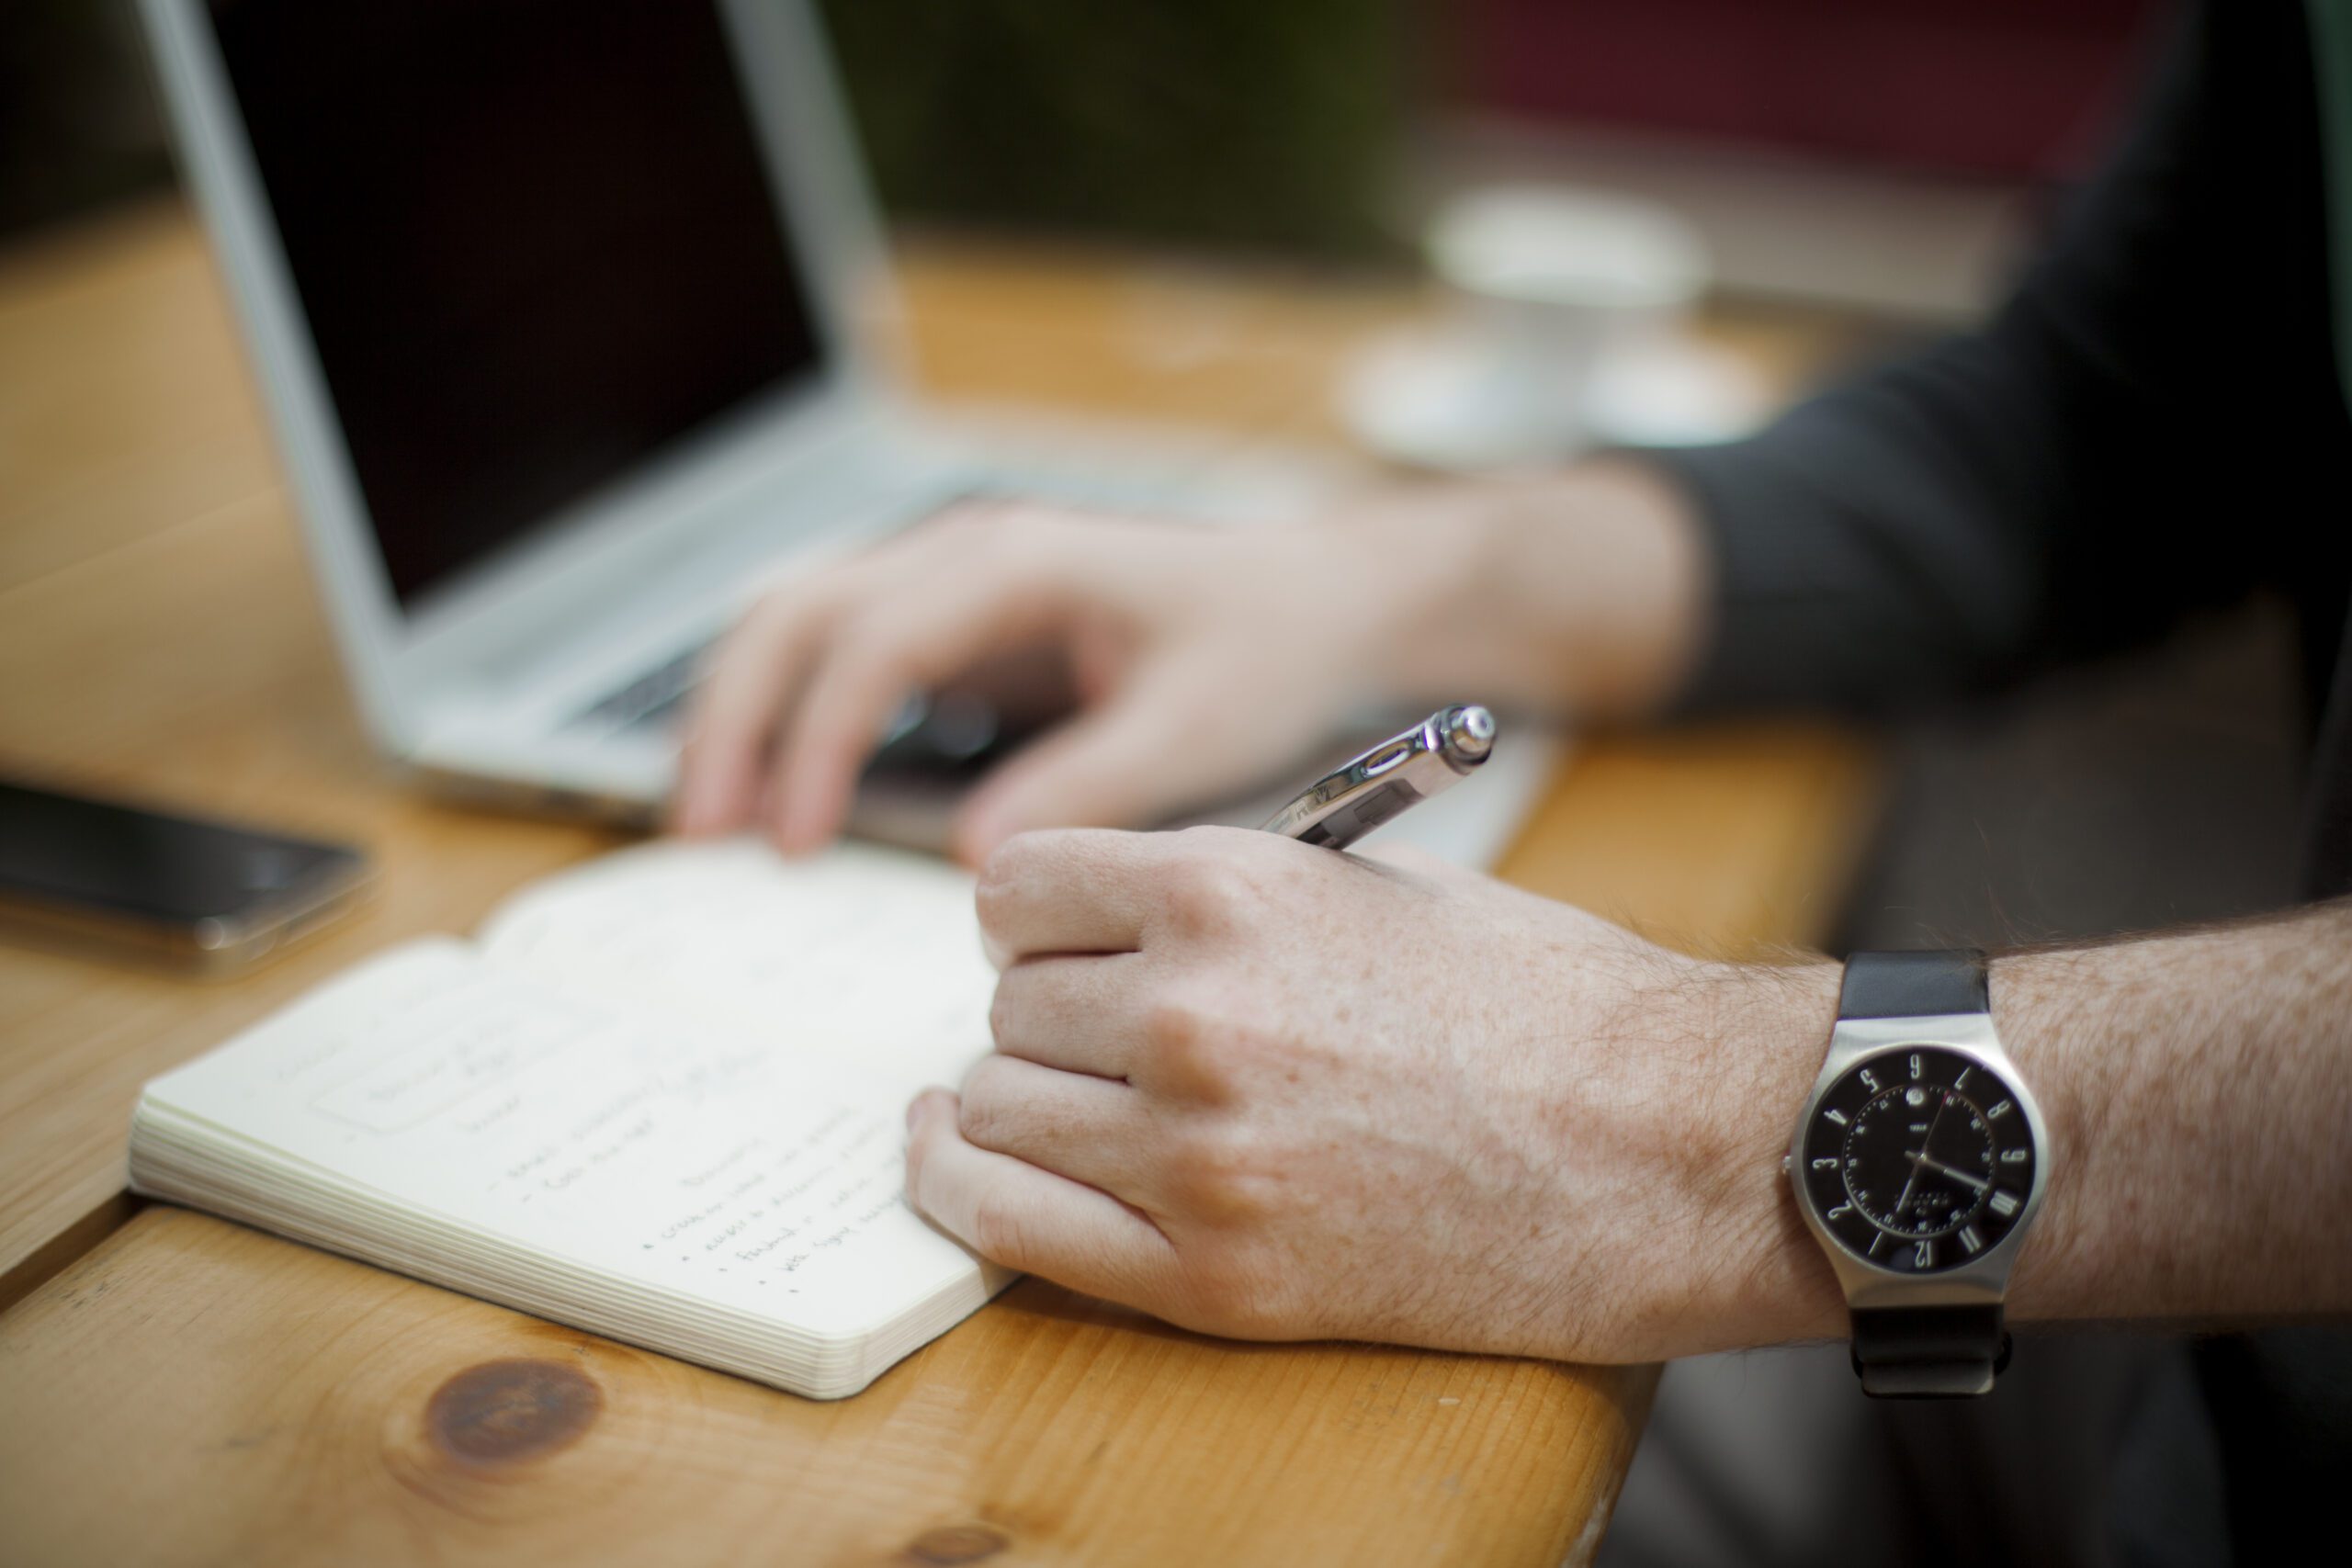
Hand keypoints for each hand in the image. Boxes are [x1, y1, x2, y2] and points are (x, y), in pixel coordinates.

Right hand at [674, 465, 1706, 863]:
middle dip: (733, 719)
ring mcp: (953, 581)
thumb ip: (1090, 784)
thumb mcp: (1197, 726)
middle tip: (699, 836)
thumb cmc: (1271, 648)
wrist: (1323, 599)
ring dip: (740, 713)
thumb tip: (975, 863)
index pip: (872, 641)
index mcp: (1019, 562)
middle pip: (796, 614)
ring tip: (708, 823)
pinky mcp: (957, 625)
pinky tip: (774, 798)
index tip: (791, 843)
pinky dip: (788, 716)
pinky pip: (839, 655)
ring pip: (797, 623)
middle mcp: (966, 554)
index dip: (815, 742)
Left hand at [903, 825, 1844, 1363]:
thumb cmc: (1543, 1004)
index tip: (1054, 939)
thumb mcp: (1378, 884)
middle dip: (1046, 1009)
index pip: (1017, 887)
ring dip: (1020, 1098)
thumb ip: (1226, 890)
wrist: (1666, 1148)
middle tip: (1103, 1029)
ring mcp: (1196, 1154)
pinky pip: (1009, 1224)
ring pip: (996, 1107)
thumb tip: (1108, 913)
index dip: (1032, 914)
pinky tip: (961, 1156)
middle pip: (1009, 1003)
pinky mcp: (1213, 1276)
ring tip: (1074, 1098)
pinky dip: (963, 1186)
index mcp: (1231, 892)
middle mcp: (1192, 1014)